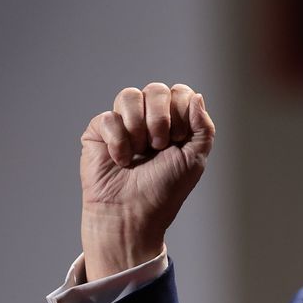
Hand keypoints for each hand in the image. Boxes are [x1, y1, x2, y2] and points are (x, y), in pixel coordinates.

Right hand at [79, 83, 214, 279]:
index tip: (179, 140)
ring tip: (140, 153)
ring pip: (129, 96)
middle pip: (155, 90)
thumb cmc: (165, 190)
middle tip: (158, 147)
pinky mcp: (98, 132)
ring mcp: (122, 123)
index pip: (179, 92)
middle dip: (160, 119)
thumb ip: (203, 127)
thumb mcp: (195, 159)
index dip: (180, 112)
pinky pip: (108, 117)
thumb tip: (196, 95)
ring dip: (138, 127)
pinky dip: (118, 142)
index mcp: (174, 122)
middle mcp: (148, 118)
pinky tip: (121, 161)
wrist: (134, 213)